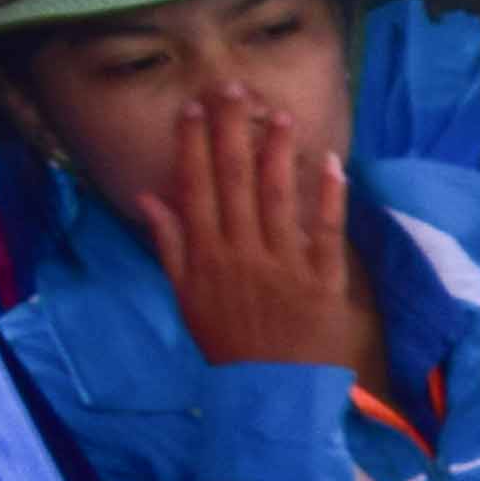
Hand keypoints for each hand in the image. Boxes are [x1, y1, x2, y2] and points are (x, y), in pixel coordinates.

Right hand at [136, 98, 386, 378]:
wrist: (270, 391)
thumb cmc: (228, 342)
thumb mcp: (186, 296)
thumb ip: (169, 244)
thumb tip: (148, 196)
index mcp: (206, 254)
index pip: (195, 187)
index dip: (194, 144)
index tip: (195, 108)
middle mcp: (241, 252)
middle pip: (234, 181)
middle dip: (233, 132)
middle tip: (235, 89)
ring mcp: (283, 264)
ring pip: (278, 198)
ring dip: (278, 153)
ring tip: (279, 114)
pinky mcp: (322, 280)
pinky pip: (325, 232)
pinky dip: (328, 197)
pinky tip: (331, 162)